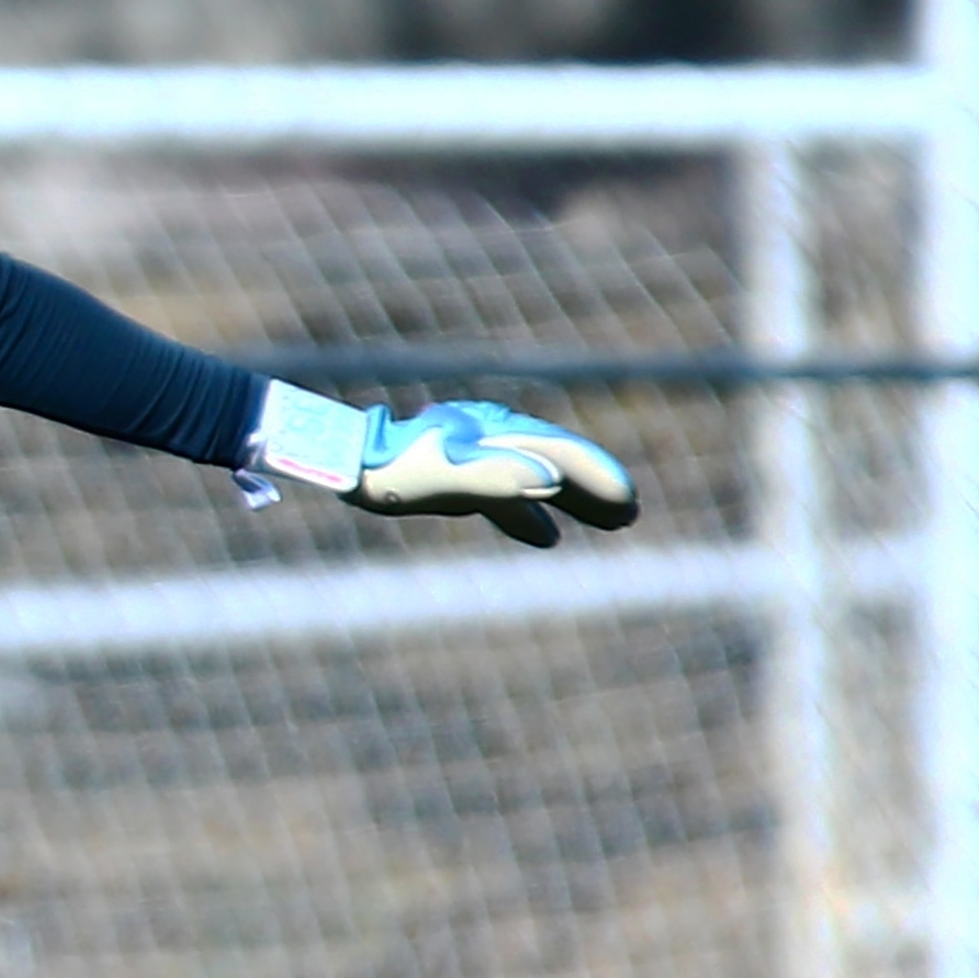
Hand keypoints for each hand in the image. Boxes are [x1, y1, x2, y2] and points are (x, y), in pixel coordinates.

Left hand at [346, 399, 639, 548]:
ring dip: (572, 500)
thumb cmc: (393, 471)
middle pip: (553, 464)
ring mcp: (474, 458)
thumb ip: (496, 480)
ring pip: (534, 480)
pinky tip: (547, 539)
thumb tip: (551, 483)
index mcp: (498, 438)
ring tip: (611, 521)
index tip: (628, 503)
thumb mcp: (443, 476)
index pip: (558, 455)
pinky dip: (529, 517)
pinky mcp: (453, 478)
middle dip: (592, 488)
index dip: (594, 477)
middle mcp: (493, 442)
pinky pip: (503, 498)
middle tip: (631, 513)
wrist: (347, 461)